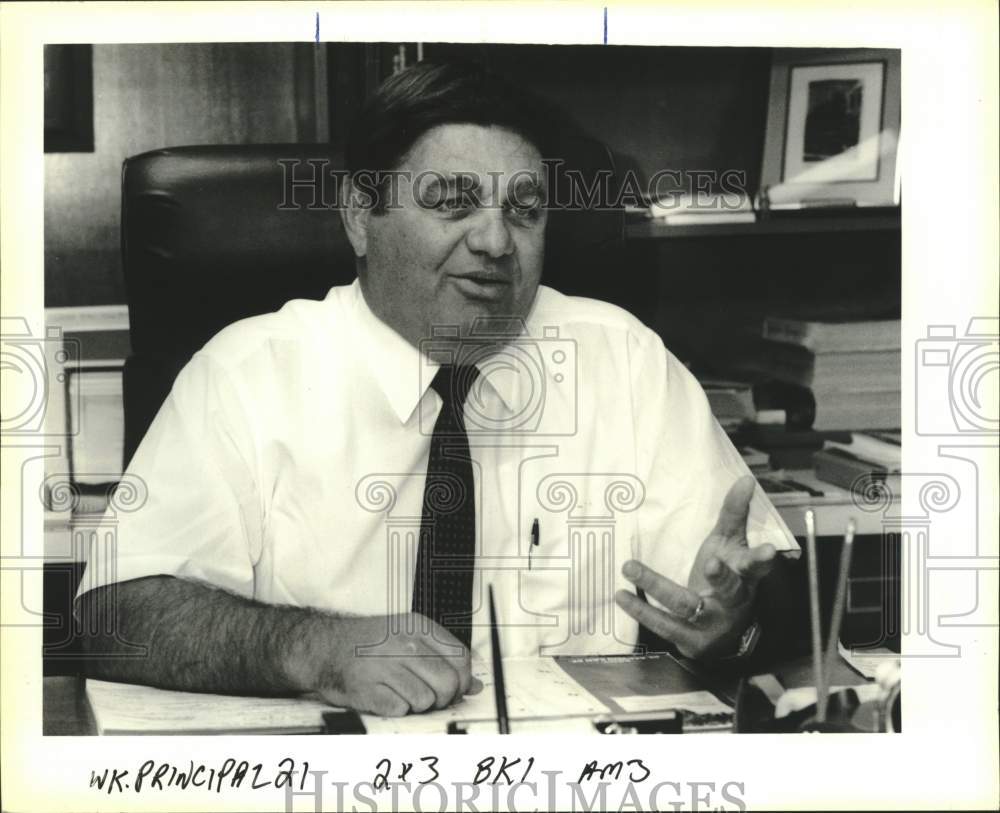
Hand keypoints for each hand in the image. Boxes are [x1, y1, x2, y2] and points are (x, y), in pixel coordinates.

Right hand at [283, 613, 482, 715]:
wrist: (325, 646)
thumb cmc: (372, 644)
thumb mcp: (410, 637)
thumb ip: (444, 658)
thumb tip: (475, 686)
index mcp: (418, 626)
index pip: (460, 658)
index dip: (463, 679)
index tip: (456, 688)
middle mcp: (403, 643)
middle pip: (448, 682)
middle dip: (445, 698)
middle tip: (432, 698)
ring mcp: (384, 666)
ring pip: (426, 699)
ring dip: (419, 705)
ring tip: (405, 694)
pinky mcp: (367, 688)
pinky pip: (401, 709)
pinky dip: (398, 710)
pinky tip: (388, 697)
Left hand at [615, 475, 775, 659]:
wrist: (723, 634)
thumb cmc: (727, 577)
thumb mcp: (730, 546)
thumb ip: (734, 514)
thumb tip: (745, 479)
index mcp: (745, 577)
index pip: (757, 566)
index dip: (763, 560)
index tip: (768, 551)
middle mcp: (732, 601)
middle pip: (729, 588)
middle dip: (721, 577)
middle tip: (711, 562)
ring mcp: (710, 622)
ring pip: (686, 605)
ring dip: (658, 586)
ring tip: (630, 567)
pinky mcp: (688, 639)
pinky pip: (662, 624)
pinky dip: (640, 610)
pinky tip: (621, 595)